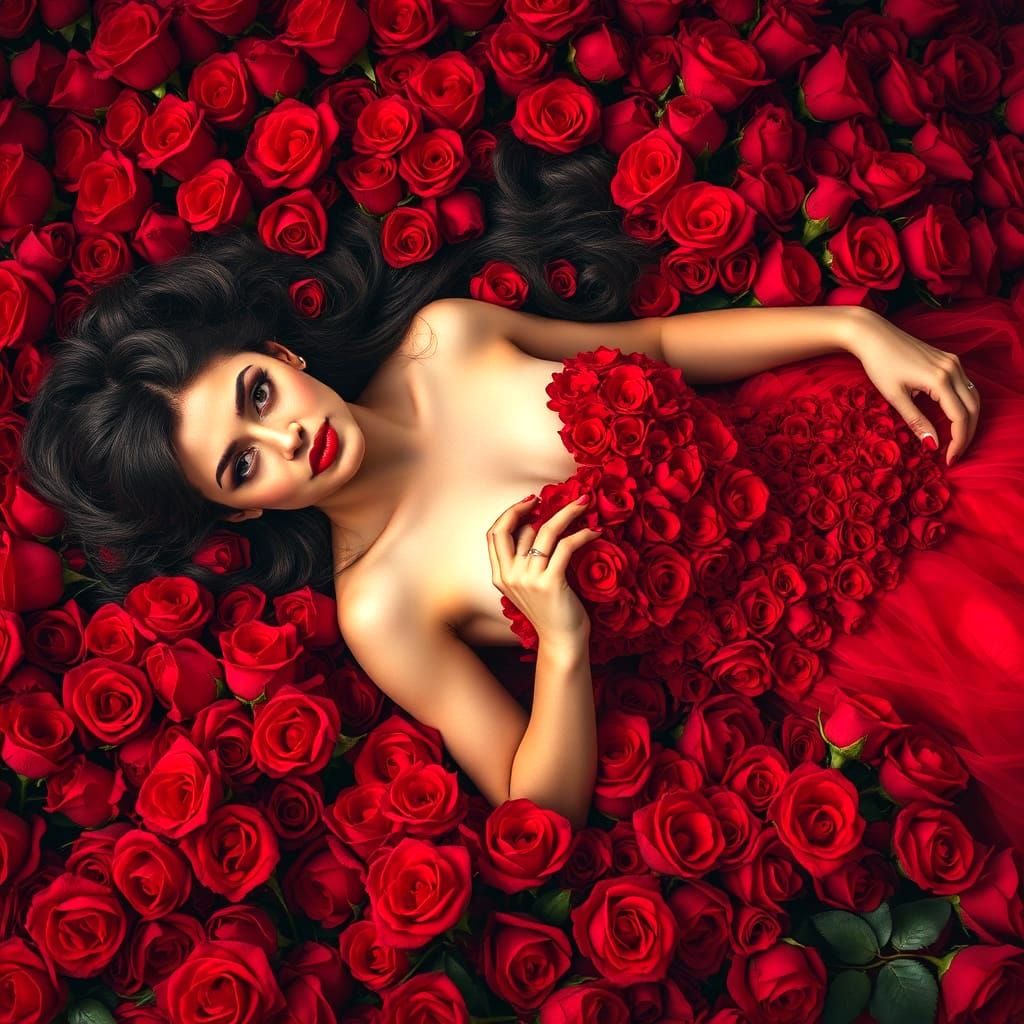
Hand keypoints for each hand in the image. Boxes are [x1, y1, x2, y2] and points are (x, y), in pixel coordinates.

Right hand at [487, 494, 600, 643]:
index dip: (510, 513)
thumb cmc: (550, 612)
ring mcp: (529, 579)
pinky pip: (566, 546)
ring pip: (545, 531)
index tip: (530, 503)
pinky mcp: (550, 582)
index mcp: (500, 576)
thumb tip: (535, 526)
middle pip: (512, 527)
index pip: (494, 534)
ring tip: (584, 504)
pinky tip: (595, 532)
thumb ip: (525, 561)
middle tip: (547, 497)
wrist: (562, 641)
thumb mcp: (528, 585)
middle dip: (527, 506)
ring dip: (567, 512)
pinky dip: (583, 534)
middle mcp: (510, 576)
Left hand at [846, 309, 979, 465]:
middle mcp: (952, 369)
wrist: (872, 335)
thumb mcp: (895, 397)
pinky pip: (965, 386)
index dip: (958, 441)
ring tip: (956, 440)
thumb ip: (916, 422)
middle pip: (973, 408)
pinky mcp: (948, 359)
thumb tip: (933, 445)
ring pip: (973, 396)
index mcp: (940, 379)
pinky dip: (964, 405)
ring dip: (968, 419)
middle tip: (955, 454)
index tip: (949, 459)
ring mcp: (953, 362)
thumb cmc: (879, 364)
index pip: (960, 417)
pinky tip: (953, 418)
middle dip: (967, 434)